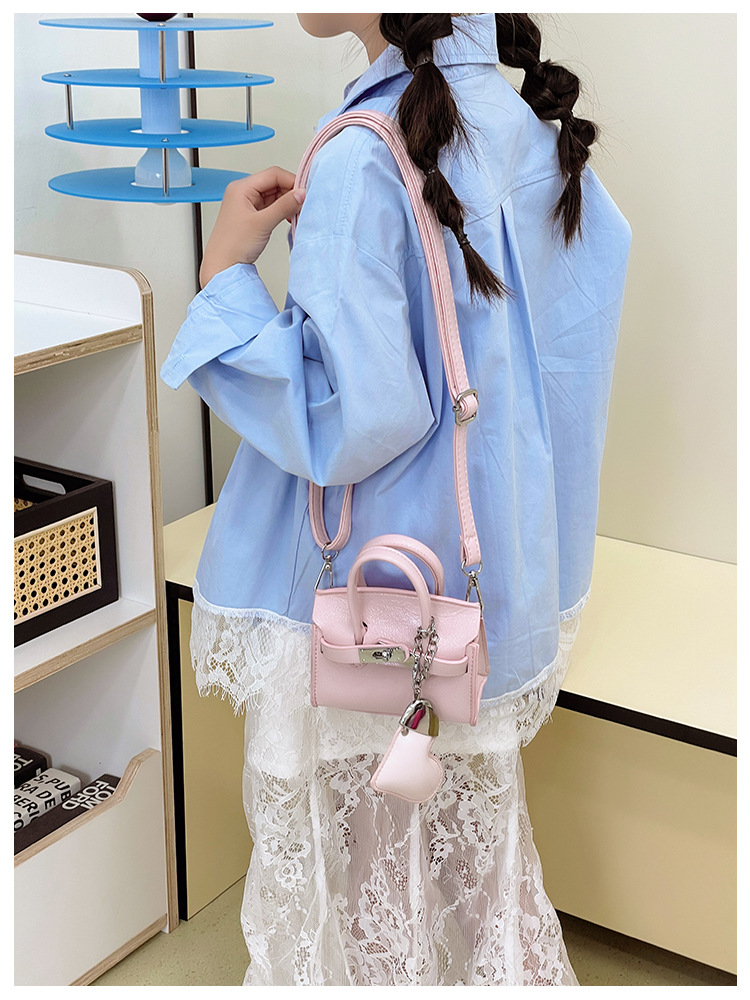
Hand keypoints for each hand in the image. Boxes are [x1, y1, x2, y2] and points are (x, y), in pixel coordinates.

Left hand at [199, 166, 305, 287]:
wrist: (222, 266)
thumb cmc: (233, 245)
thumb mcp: (263, 223)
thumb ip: (284, 206)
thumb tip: (301, 194)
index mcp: (241, 188)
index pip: (272, 174)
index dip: (291, 181)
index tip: (304, 193)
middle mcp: (243, 193)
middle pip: (273, 183)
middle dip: (290, 193)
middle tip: (303, 205)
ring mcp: (246, 205)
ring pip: (273, 196)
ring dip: (286, 203)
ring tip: (296, 214)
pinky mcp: (250, 216)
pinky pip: (270, 207)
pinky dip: (281, 211)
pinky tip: (288, 219)